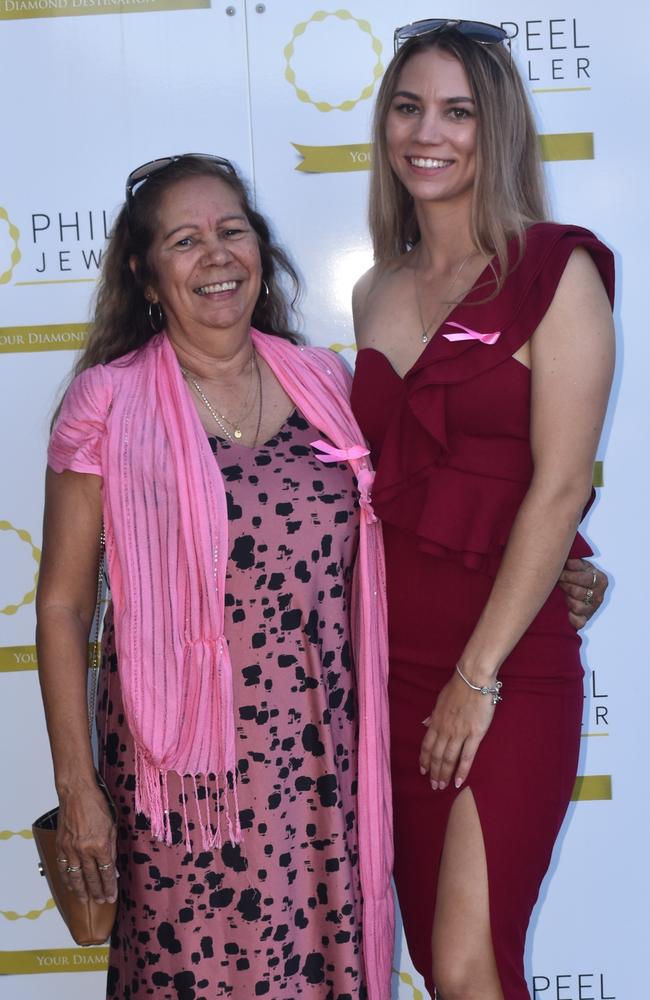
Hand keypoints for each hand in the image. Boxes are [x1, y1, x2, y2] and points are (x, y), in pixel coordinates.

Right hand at [55, 785, 116, 904]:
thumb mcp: (112, 826)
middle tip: (102, 902)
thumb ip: (112, 849)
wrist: (76, 793)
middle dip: (97, 892)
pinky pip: (63, 868)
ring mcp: (70, 849)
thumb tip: (113, 869)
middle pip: (91, 878)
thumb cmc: (97, 805)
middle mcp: (84, 850)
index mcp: (100, 844)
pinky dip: (66, 879)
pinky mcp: (60, 846)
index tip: (112, 896)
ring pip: (75, 877)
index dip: (109, 887)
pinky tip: (70, 886)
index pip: (106, 873)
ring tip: (86, 900)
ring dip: (81, 891)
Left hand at [420, 671, 495, 790]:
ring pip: (448, 759)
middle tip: (433, 785)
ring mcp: (459, 733)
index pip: (426, 745)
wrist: (474, 679)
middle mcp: (445, 730)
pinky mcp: (475, 734)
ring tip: (442, 787)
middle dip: (433, 772)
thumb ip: (433, 715)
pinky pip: (466, 757)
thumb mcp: (440, 700)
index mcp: (436, 721)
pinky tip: (459, 782)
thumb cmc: (458, 687)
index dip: (423, 759)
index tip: (422, 771)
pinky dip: (462, 771)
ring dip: (444, 774)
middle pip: (436, 755)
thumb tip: (425, 723)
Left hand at [558, 558, 607, 628]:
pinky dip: (571, 618)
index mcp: (601, 580)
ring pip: (577, 607)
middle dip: (565, 586)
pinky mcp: (584, 620)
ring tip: (562, 594)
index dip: (570, 576)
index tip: (559, 573)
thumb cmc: (577, 575)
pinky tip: (566, 611)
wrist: (575, 589)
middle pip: (579, 593)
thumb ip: (576, 563)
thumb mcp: (579, 566)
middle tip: (558, 582)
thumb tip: (569, 562)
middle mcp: (599, 596)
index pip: (586, 579)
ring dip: (567, 599)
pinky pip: (579, 622)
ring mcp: (592, 609)